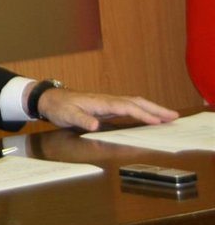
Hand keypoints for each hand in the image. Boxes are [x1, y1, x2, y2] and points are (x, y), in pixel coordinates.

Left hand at [32, 87, 178, 131]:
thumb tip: (96, 125)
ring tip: (169, 116)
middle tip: (174, 116)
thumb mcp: (67, 115)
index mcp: (100, 102)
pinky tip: (150, 116)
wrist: (50, 99)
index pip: (126, 107)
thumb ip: (81, 119)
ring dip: (152, 109)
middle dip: (155, 109)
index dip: (142, 114)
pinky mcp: (107, 107)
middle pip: (136, 102)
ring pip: (135, 103)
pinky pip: (129, 107)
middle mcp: (107, 100)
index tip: (157, 121)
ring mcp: (108, 102)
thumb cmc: (59, 107)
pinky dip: (143, 110)